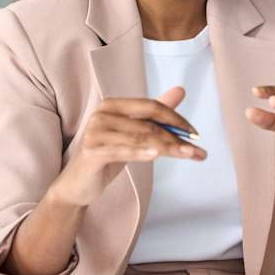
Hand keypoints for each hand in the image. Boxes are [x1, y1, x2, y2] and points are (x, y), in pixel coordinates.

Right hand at [50, 86, 206, 206]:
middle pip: (148, 124)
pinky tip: (157, 155)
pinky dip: (141, 152)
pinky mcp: (91, 151)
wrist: (77, 184)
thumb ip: (155, 114)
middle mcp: (102, 114)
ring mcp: (95, 132)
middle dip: (177, 137)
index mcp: (113, 105)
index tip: (195, 133)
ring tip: (189, 155)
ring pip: (141, 138)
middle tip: (197, 149)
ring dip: (168, 148)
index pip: (151, 106)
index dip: (176, 118)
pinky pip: (122, 151)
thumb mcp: (133, 134)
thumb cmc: (107, 156)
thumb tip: (180, 91)